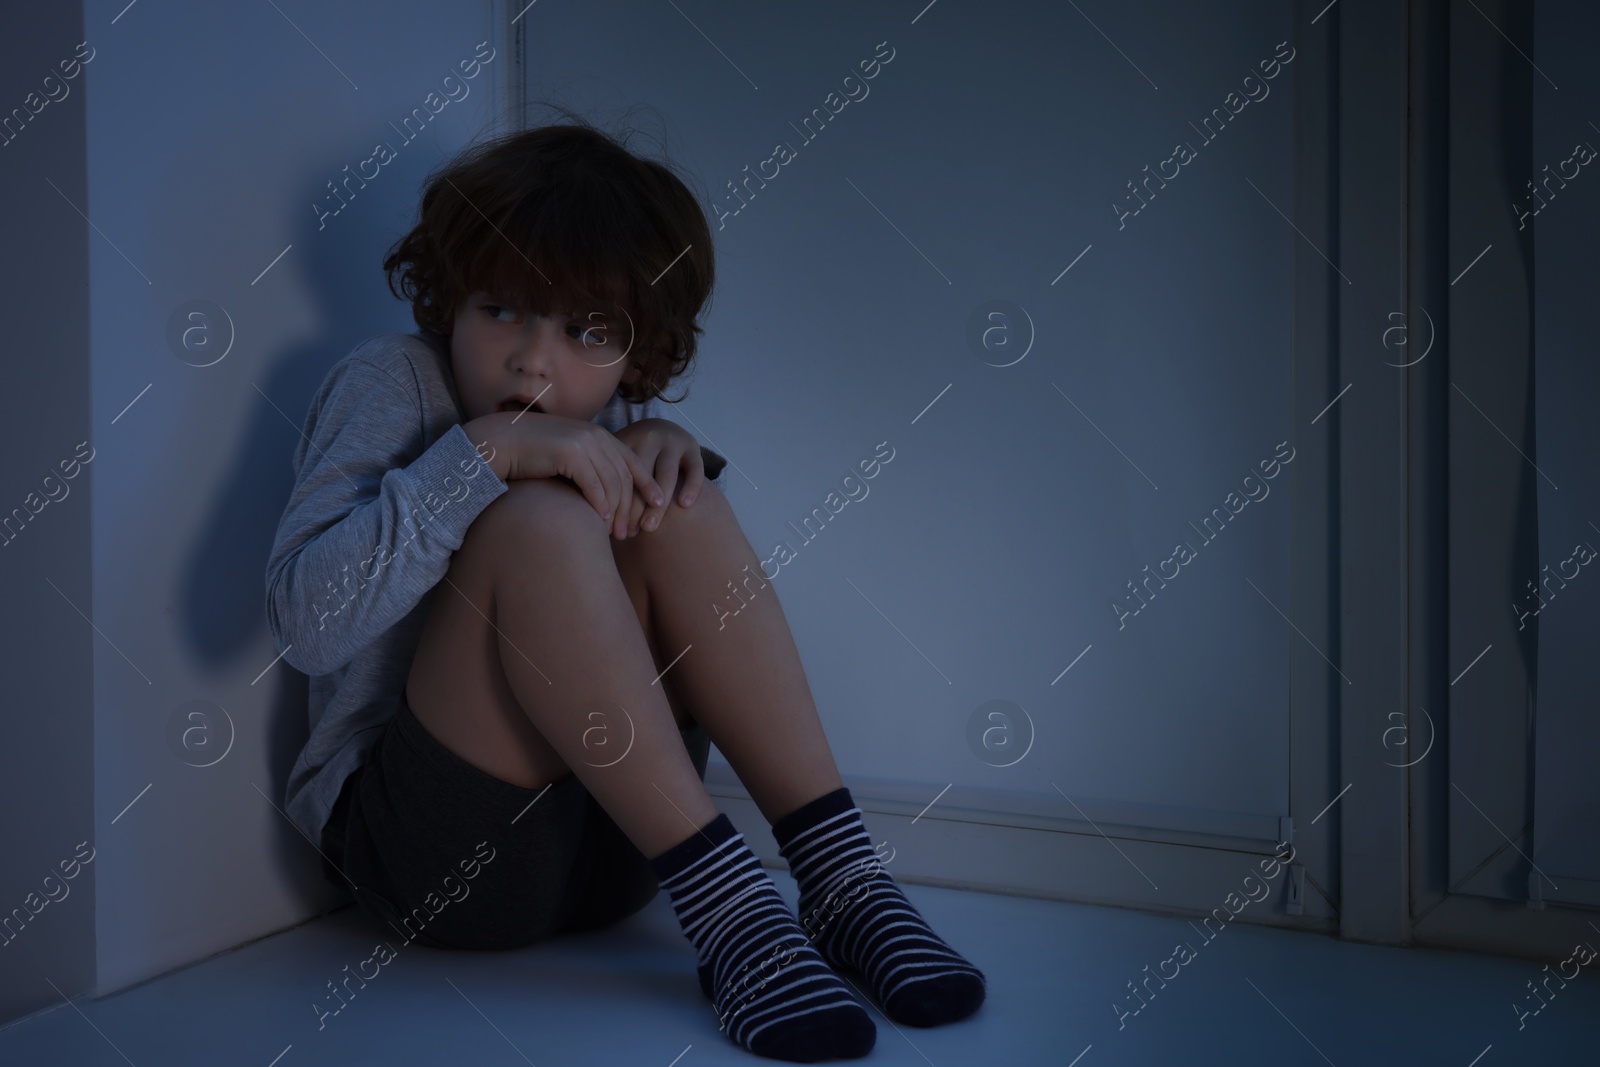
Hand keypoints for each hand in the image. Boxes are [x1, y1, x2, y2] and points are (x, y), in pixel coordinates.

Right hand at [465, 411, 664, 540]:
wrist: (500, 442)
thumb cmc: (532, 455)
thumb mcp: (568, 458)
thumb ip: (590, 469)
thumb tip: (607, 496)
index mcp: (599, 434)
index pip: (632, 461)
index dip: (648, 483)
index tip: (659, 505)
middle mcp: (595, 435)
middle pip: (626, 475)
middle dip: (632, 506)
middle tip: (631, 532)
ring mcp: (584, 442)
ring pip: (613, 483)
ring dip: (616, 512)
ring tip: (615, 534)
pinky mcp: (570, 453)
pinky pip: (593, 484)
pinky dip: (600, 504)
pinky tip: (601, 521)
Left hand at [612, 418, 706, 537]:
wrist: (661, 428)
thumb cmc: (630, 453)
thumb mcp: (614, 455)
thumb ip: (601, 474)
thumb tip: (581, 511)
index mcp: (627, 439)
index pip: (619, 474)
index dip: (613, 502)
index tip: (608, 527)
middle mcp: (650, 437)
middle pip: (640, 477)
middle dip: (632, 508)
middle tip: (626, 533)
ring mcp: (673, 442)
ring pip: (666, 475)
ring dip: (656, 505)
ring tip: (648, 528)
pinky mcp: (693, 447)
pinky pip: (695, 469)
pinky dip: (691, 486)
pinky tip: (684, 505)